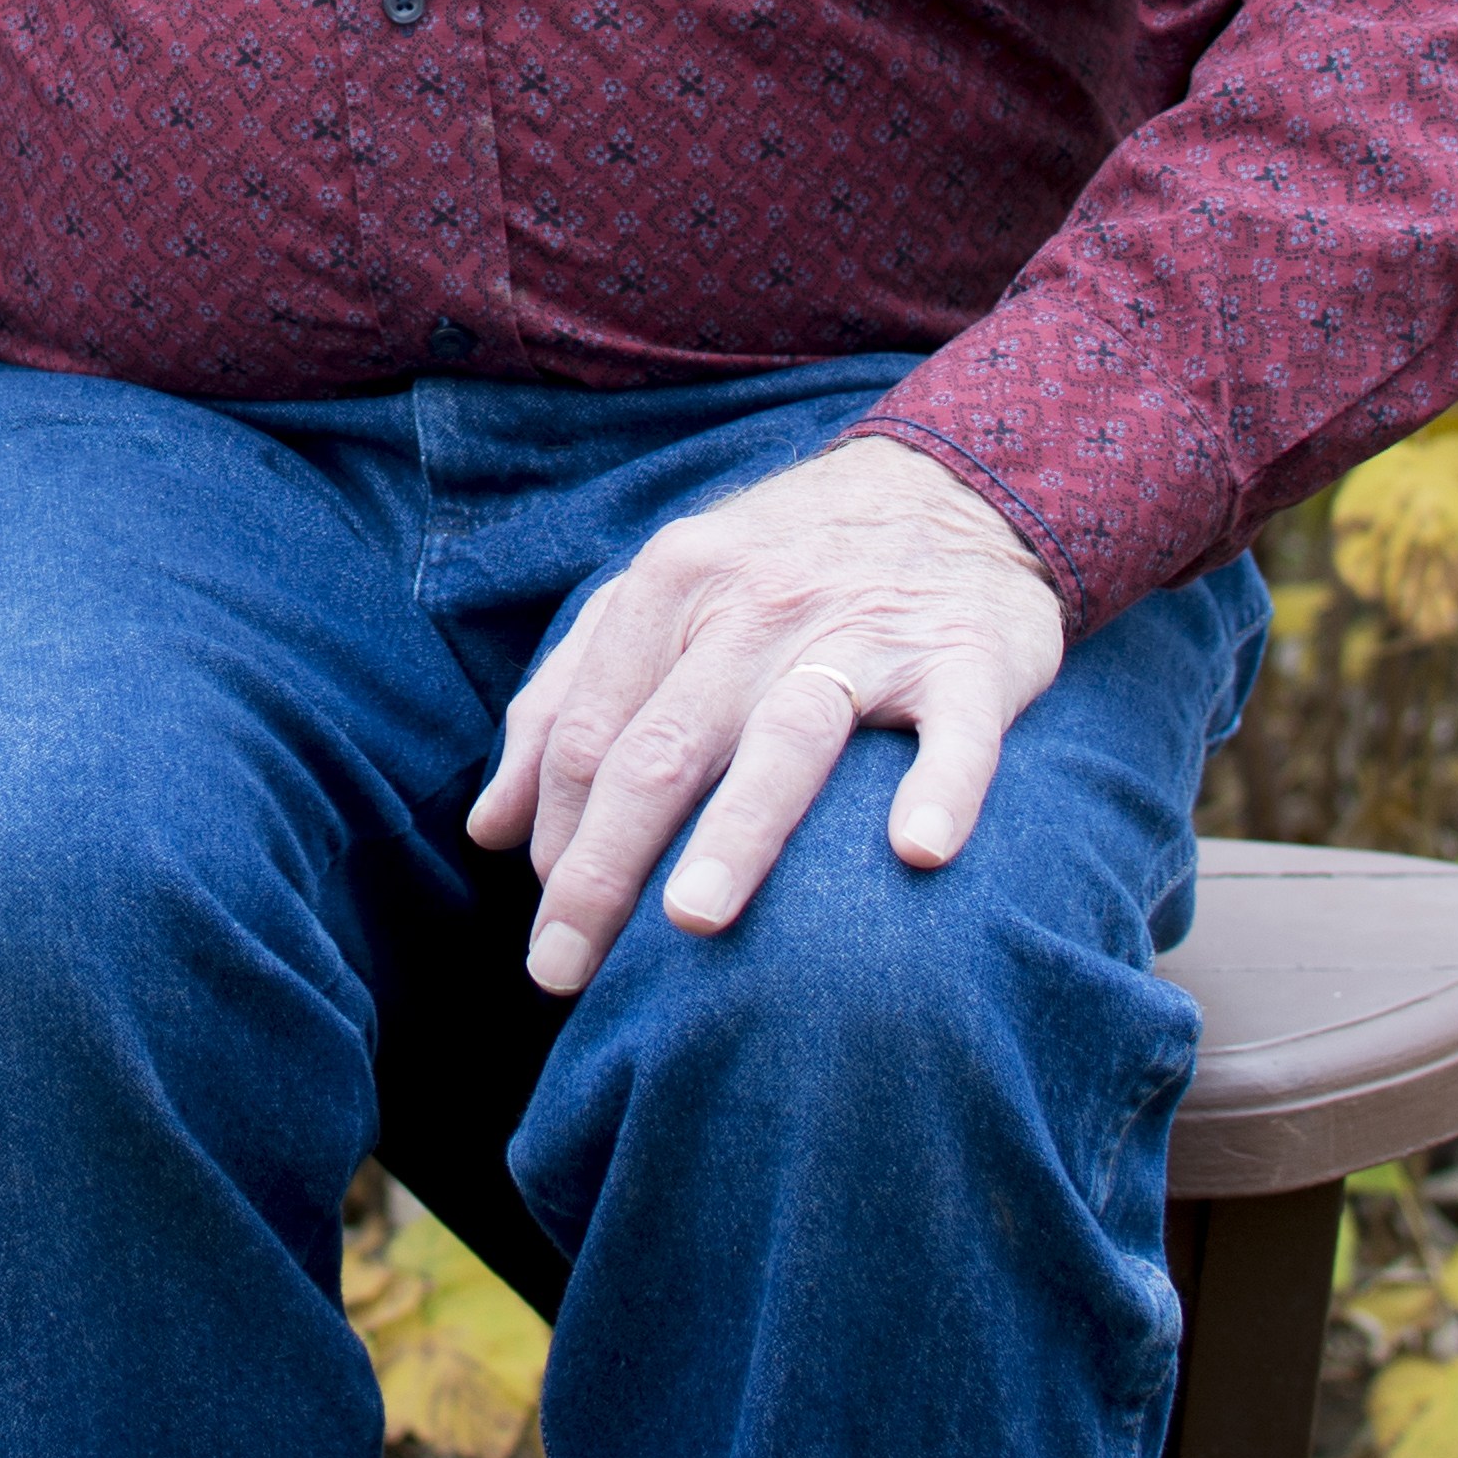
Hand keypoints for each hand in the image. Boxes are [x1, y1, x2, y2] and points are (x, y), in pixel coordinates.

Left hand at [467, 432, 1064, 992]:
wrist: (949, 486)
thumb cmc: (780, 563)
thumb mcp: (660, 596)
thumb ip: (567, 696)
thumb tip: (489, 828)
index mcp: (672, 583)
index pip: (587, 729)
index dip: (555, 835)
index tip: (549, 931)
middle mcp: (757, 605)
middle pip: (662, 747)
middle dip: (603, 864)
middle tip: (565, 972)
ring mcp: (864, 632)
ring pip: (786, 738)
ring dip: (736, 831)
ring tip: (690, 922)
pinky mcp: (968, 660)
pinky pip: (955, 732)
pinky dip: (939, 788)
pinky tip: (916, 851)